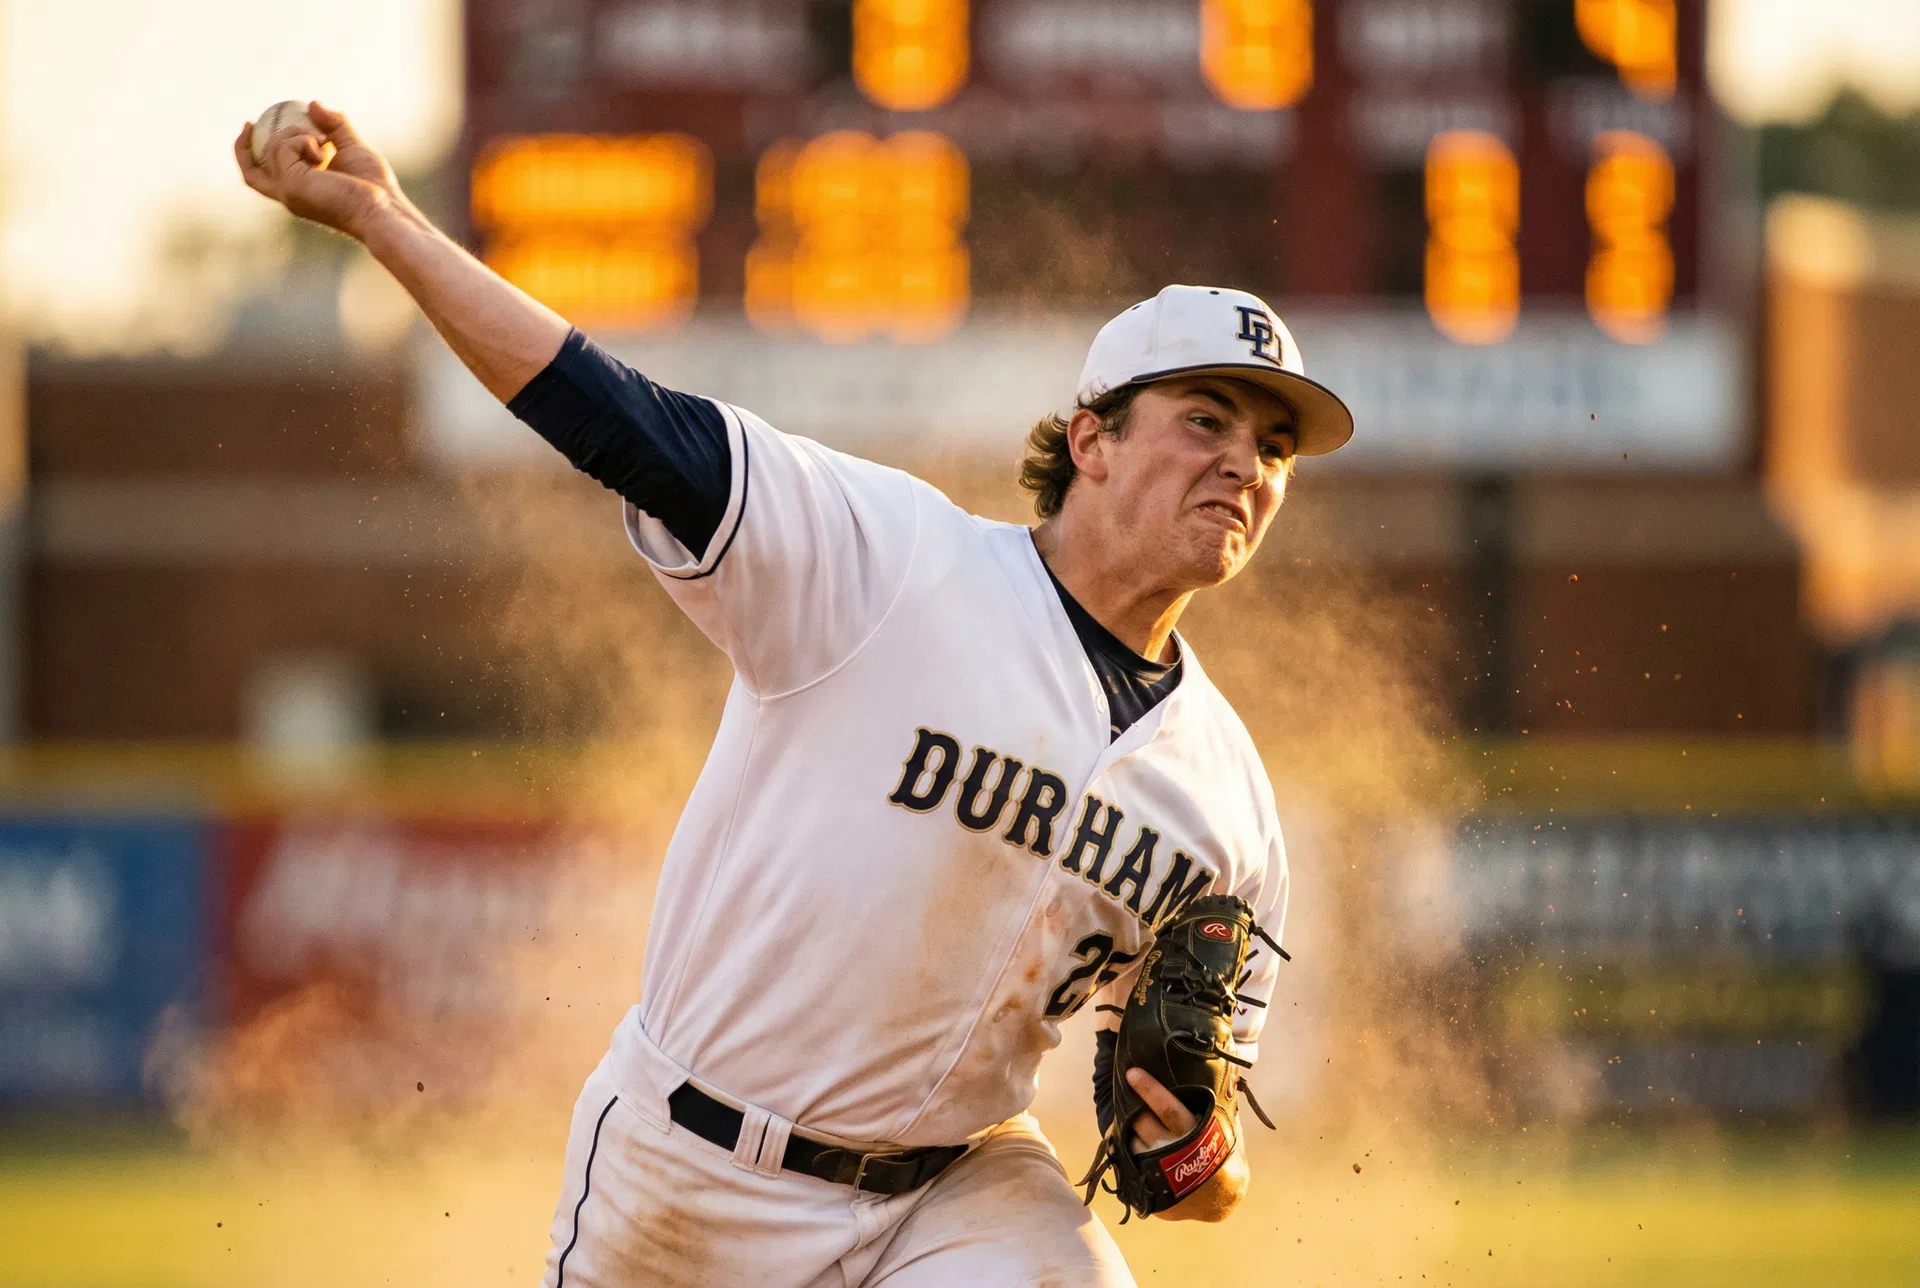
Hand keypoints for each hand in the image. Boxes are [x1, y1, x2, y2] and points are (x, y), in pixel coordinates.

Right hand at [233, 101, 402, 241]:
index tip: (251, 126)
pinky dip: (302, 139)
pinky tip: (323, 148)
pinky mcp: (293, 186)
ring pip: (272, 148)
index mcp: (299, 192)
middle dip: (243, 145)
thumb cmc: (374, 187)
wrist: (382, 208)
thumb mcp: (352, 148)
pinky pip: (284, 147)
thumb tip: (313, 103)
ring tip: (324, 141)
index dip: (249, 154)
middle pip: (250, 171)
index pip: (262, 177)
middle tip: (249, 121)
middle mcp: (288, 196)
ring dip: (296, 133)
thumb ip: (335, 126)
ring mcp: (288, 192)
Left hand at [1124, 1067, 1248, 1220]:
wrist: (1222, 1198)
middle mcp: (1174, 1153)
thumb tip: (1228, 1070)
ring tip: (1128, 1117)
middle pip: (1143, 1122)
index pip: (1168, 1109)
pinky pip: (1128, 1161)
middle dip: (1131, 1106)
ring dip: (1127, 1128)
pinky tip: (1131, 1139)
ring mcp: (1160, 1171)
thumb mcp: (1227, 1129)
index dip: (1150, 1090)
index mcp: (1194, 1135)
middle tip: (1125, 1090)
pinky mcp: (1149, 1185)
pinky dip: (1127, 1148)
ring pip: (1132, 1141)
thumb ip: (1221, 1104)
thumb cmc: (1224, 1155)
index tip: (1133, 1073)